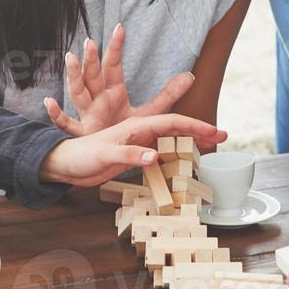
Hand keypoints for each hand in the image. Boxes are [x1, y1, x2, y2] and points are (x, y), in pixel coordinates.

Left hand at [38, 114, 225, 187]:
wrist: (65, 165)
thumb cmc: (82, 156)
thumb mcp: (106, 154)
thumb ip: (130, 155)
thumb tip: (155, 157)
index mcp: (135, 126)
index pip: (172, 123)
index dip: (196, 127)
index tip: (216, 132)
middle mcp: (139, 132)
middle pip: (176, 129)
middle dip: (200, 131)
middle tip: (222, 138)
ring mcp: (137, 143)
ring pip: (170, 140)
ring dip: (190, 141)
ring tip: (209, 146)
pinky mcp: (133, 155)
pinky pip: (160, 152)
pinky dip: (175, 153)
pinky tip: (183, 159)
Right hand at [43, 24, 194, 135]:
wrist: (105, 152)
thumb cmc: (122, 128)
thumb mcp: (148, 111)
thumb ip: (167, 94)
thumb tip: (189, 76)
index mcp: (113, 91)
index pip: (114, 65)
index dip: (115, 47)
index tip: (119, 28)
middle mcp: (98, 98)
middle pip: (93, 74)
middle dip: (91, 59)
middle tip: (91, 42)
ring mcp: (87, 113)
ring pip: (78, 92)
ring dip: (73, 76)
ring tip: (70, 58)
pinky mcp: (81, 132)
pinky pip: (67, 122)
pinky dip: (56, 113)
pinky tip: (49, 103)